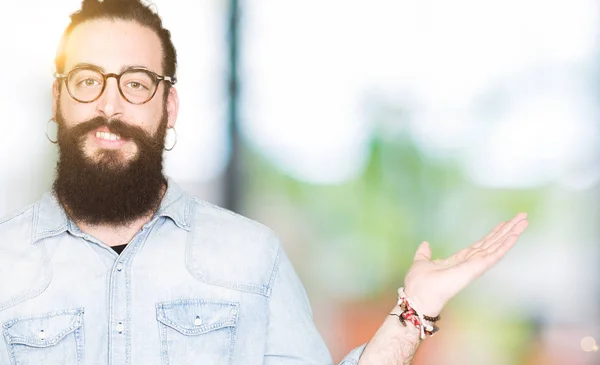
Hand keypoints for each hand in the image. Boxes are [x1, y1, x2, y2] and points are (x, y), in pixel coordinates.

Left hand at [403, 213, 528, 315]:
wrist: (418, 295)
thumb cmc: (419, 284)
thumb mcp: (421, 262)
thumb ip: (424, 253)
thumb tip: (425, 244)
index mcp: (460, 260)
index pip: (481, 244)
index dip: (493, 233)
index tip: (503, 223)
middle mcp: (471, 262)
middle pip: (493, 243)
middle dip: (508, 230)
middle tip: (522, 217)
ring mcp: (475, 265)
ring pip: (497, 246)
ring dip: (511, 233)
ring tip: (524, 221)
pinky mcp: (476, 268)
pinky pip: (494, 255)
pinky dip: (505, 245)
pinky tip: (515, 235)